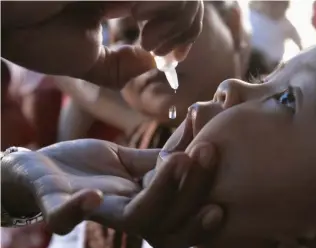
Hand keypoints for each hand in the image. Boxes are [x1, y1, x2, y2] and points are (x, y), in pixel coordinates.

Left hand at [1, 139, 222, 247]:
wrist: (44, 168)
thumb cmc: (95, 167)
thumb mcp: (135, 159)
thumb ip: (165, 157)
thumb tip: (203, 129)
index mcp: (147, 207)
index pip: (182, 219)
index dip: (204, 217)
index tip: (226, 200)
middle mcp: (126, 217)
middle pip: (168, 222)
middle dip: (193, 190)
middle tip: (208, 152)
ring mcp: (94, 212)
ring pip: (135, 219)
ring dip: (161, 192)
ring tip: (179, 159)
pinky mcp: (56, 203)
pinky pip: (63, 217)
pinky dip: (77, 211)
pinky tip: (95, 195)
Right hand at [2, 1, 202, 88]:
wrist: (4, 23)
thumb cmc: (38, 39)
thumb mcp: (87, 61)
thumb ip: (121, 65)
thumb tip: (153, 64)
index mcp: (121, 1)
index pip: (174, 7)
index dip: (186, 29)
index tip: (176, 56)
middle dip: (189, 25)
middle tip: (170, 53)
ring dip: (179, 19)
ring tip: (152, 42)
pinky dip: (164, 8)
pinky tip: (140, 24)